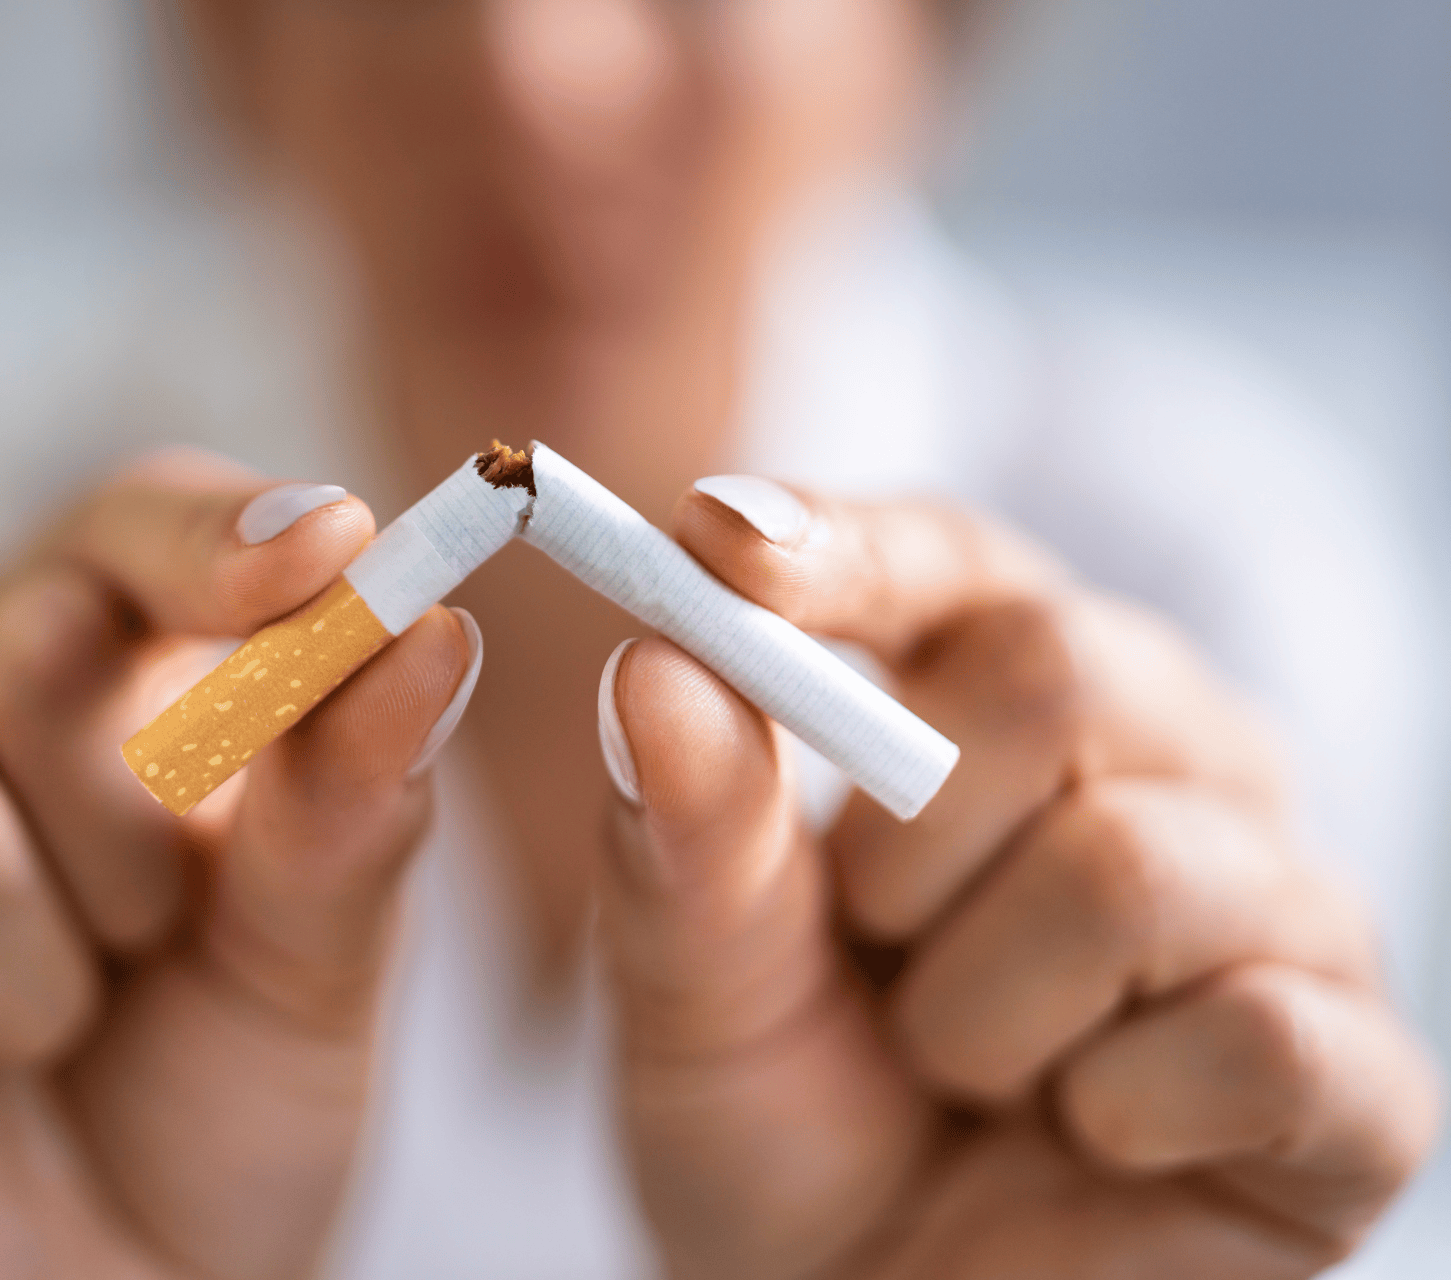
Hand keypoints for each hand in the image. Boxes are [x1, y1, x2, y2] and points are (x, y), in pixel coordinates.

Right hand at [0, 455, 476, 1279]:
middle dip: (134, 834)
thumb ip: (358, 798)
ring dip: (26, 977)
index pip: (133, 522)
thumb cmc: (213, 1102)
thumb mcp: (319, 959)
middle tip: (145, 941)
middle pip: (23, 638)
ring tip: (35, 1033)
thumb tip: (427, 627)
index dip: (222, 536)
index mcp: (83, 664)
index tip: (331, 554)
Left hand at [598, 482, 1439, 1278]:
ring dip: (979, 1010)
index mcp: (1005, 706)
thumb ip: (681, 832)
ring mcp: (1277, 909)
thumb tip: (658, 663)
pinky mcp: (1358, 1076)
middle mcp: (1167, 763)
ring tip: (964, 1068)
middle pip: (1057, 667)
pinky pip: (1253, 1036)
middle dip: (903, 843)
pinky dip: (1114, 1112)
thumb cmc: (786, 1121)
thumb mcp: (691, 983)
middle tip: (872, 947)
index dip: (841, 547)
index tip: (720, 550)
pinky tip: (1087, 1139)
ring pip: (1129, 865)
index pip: (947, 561)